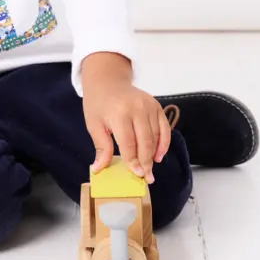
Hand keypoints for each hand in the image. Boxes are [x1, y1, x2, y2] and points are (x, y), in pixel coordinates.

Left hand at [81, 53, 170, 183]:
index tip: (136, 175)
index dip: (133, 161)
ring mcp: (149, 106)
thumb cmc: (98, 103)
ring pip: (155, 136)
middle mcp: (137, 108)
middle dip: (146, 162)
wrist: (107, 81)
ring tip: (150, 169)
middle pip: (145, 141)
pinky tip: (159, 155)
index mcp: (119, 113)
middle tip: (147, 178)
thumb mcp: (94, 124)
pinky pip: (165, 128)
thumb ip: (101, 147)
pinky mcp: (156, 105)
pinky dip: (164, 143)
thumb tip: (98, 169)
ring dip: (154, 154)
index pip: (129, 143)